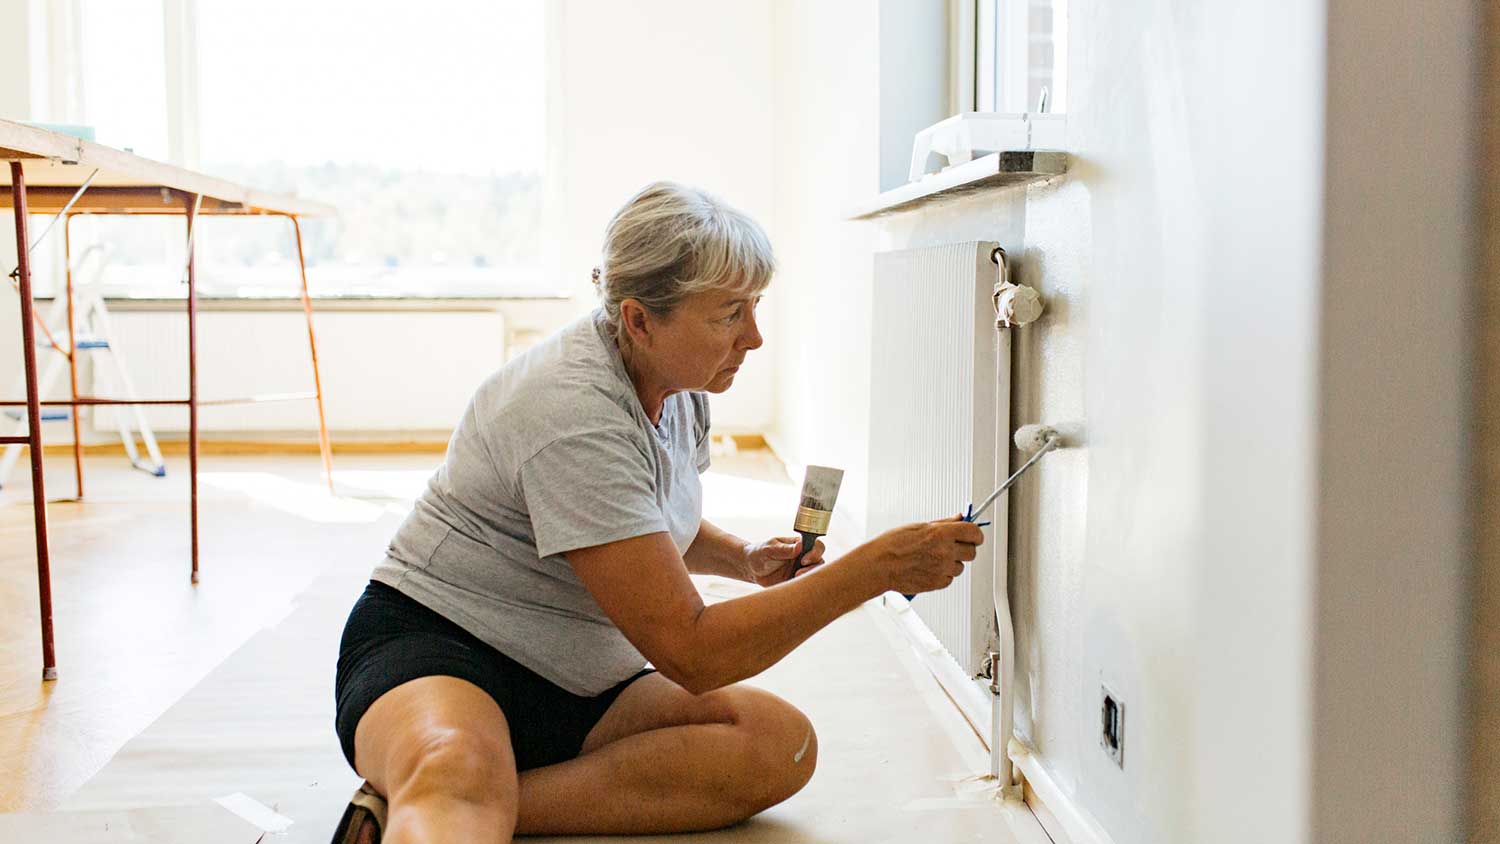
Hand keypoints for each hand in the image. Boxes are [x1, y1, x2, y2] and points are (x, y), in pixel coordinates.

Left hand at [743, 535, 826, 586]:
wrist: (750, 568)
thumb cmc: (759, 553)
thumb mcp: (769, 549)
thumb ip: (784, 549)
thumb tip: (799, 546)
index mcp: (799, 545)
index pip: (817, 546)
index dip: (815, 552)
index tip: (803, 559)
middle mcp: (803, 557)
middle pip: (820, 561)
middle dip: (814, 568)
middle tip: (798, 572)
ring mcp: (801, 570)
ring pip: (815, 575)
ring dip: (808, 577)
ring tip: (794, 578)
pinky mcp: (796, 582)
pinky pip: (805, 586)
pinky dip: (803, 587)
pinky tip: (792, 587)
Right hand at [868, 515, 983, 595]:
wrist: (879, 565)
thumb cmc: (892, 544)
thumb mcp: (919, 526)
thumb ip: (943, 524)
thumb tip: (959, 518)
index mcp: (941, 533)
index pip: (974, 533)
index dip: (976, 534)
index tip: (974, 536)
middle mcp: (945, 552)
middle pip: (972, 552)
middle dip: (965, 548)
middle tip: (953, 546)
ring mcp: (942, 569)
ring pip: (961, 567)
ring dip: (952, 563)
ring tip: (934, 558)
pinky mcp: (937, 583)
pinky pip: (949, 579)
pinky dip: (943, 574)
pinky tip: (929, 568)